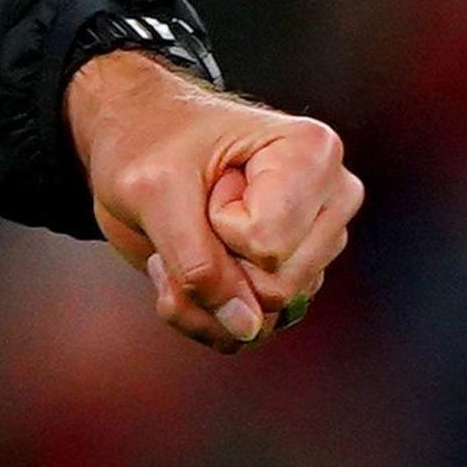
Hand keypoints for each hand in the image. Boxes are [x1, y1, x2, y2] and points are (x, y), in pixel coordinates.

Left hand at [67, 48, 361, 352]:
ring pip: (262, 315)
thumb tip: (247, 328)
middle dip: (209, 260)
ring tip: (180, 233)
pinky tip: (183, 265)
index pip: (266, 244)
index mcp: (313, 153)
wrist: (133, 137)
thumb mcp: (152, 191)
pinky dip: (201, 311)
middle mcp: (332, 201)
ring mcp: (316, 245)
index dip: (214, 222)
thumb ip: (197, 263)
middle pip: (274, 287)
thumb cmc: (145, 142)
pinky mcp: (293, 278)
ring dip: (197, 290)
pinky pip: (250, 329)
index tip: (204, 176)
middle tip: (188, 208)